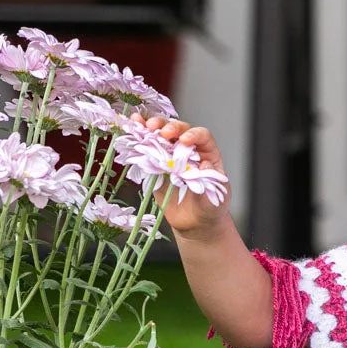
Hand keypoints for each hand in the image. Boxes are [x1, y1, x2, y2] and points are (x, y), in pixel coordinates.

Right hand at [140, 116, 231, 237]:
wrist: (195, 222)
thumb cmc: (210, 207)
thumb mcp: (214, 198)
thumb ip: (211, 183)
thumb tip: (204, 165)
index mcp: (208, 154)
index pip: (202, 137)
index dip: (194, 134)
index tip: (184, 140)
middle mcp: (190, 150)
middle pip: (180, 130)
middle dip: (170, 127)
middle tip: (161, 132)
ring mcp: (171, 155)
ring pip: (162, 135)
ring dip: (151, 127)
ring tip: (142, 125)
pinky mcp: (156, 164)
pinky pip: (147, 148)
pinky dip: (139, 136)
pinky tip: (132, 127)